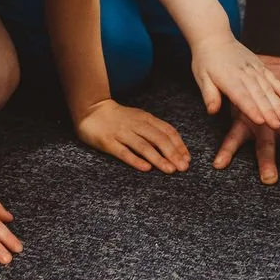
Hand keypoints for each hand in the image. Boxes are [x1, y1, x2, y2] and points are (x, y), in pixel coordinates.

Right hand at [75, 99, 190, 173]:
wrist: (92, 109)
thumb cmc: (119, 118)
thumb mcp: (139, 118)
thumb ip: (154, 129)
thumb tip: (173, 147)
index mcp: (146, 118)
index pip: (167, 131)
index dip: (179, 145)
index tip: (187, 158)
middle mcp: (136, 125)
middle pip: (158, 139)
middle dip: (173, 154)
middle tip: (183, 167)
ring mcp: (122, 133)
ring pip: (144, 146)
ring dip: (158, 158)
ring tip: (170, 170)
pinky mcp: (108, 142)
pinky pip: (123, 152)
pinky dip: (135, 160)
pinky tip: (146, 168)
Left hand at [191, 36, 279, 129]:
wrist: (215, 37)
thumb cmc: (206, 60)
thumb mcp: (201, 77)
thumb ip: (209, 94)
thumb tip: (212, 111)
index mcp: (228, 79)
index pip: (241, 97)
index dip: (251, 109)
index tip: (260, 121)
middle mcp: (244, 74)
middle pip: (258, 95)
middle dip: (269, 112)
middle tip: (278, 126)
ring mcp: (254, 69)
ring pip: (268, 88)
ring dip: (277, 104)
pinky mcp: (259, 66)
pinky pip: (272, 78)